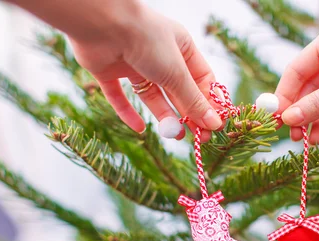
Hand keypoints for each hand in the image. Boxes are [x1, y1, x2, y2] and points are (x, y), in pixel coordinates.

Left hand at [69, 5, 221, 138]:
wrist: (102, 23)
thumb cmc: (147, 39)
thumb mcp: (176, 73)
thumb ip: (193, 101)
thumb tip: (214, 124)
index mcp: (181, 47)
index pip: (202, 80)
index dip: (210, 103)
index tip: (216, 125)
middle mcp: (159, 54)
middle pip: (178, 91)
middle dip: (190, 114)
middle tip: (200, 138)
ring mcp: (133, 63)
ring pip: (152, 95)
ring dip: (165, 115)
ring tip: (176, 135)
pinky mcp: (109, 70)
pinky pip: (119, 96)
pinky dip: (128, 113)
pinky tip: (139, 129)